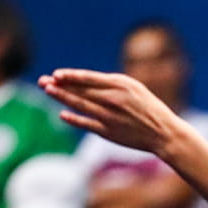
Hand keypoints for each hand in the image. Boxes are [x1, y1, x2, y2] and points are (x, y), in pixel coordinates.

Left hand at [40, 69, 185, 156]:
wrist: (164, 133)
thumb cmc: (149, 108)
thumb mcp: (134, 88)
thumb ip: (112, 84)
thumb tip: (85, 81)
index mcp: (121, 85)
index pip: (88, 79)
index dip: (70, 76)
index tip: (56, 74)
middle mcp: (113, 99)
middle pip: (80, 90)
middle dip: (59, 85)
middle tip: (42, 81)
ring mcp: (110, 117)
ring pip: (80, 105)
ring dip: (62, 98)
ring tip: (48, 91)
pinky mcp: (109, 132)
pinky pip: (87, 123)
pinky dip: (73, 119)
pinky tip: (62, 114)